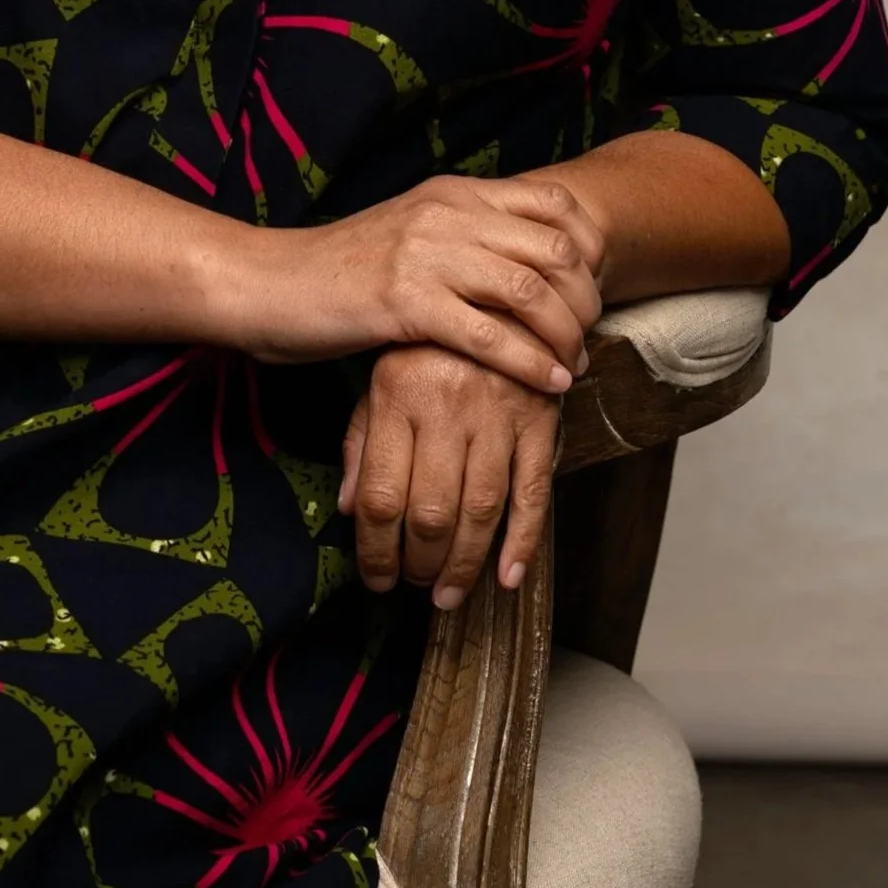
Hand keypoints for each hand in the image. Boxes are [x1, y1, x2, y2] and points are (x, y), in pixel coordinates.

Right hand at [252, 173, 605, 392]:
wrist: (270, 285)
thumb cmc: (343, 271)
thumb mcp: (413, 233)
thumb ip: (467, 235)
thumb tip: (532, 263)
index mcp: (453, 193)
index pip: (552, 202)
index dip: (589, 246)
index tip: (593, 288)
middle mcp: (446, 214)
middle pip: (553, 248)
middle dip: (585, 298)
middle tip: (588, 335)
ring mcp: (425, 255)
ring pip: (528, 291)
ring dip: (565, 335)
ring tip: (575, 365)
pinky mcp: (404, 303)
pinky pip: (489, 336)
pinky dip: (530, 363)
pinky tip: (549, 384)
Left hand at [338, 347, 559, 606]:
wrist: (500, 293)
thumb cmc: (430, 344)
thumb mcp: (380, 379)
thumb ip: (361, 441)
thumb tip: (348, 510)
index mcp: (397, 393)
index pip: (379, 494)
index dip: (375, 550)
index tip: (375, 578)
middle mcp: (446, 405)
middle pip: (429, 510)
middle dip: (418, 562)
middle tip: (414, 584)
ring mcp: (497, 414)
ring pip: (480, 509)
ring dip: (464, 564)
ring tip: (448, 593)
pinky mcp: (539, 421)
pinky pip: (532, 491)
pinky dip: (523, 541)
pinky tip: (507, 576)